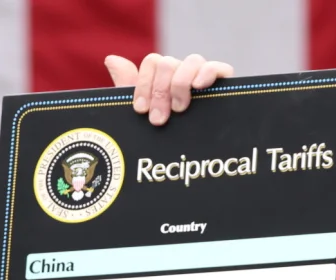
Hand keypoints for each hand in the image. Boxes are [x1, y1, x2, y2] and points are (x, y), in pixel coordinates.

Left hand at [104, 54, 233, 125]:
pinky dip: (207, 73)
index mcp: (163, 78)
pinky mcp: (224, 87)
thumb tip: (111, 59)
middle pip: (168, 62)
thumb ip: (127, 87)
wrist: (192, 164)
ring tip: (179, 109)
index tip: (140, 110)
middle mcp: (183, 74)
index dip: (144, 84)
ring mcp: (203, 79)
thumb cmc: (163, 136)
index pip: (153, 62)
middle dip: (159, 92)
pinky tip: (199, 87)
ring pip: (192, 60)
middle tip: (158, 120)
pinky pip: (219, 67)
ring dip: (180, 84)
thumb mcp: (142, 114)